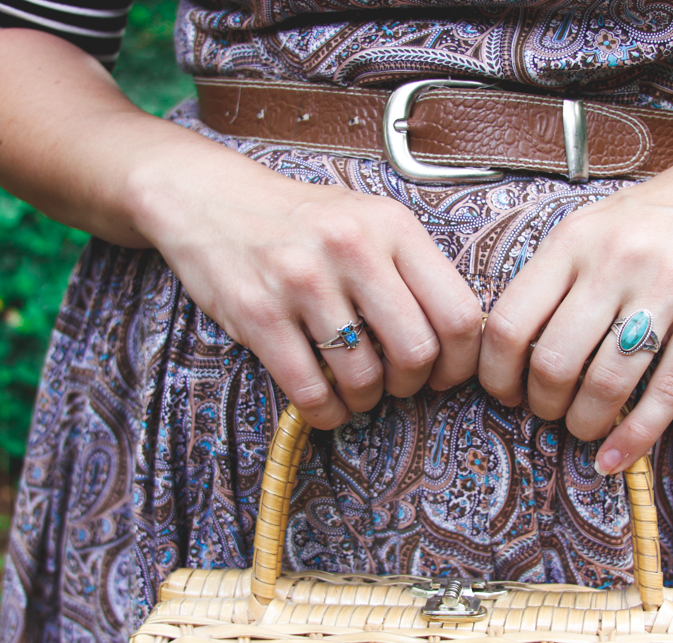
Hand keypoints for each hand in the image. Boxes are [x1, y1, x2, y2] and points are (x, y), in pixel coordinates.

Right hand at [136, 165, 482, 429]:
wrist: (213, 199)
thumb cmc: (305, 221)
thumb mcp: (369, 221)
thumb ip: (412, 269)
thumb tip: (459, 340)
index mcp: (392, 225)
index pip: (457, 312)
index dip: (460, 360)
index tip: (446, 374)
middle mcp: (351, 247)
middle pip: (415, 352)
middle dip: (412, 384)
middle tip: (398, 384)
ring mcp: (302, 279)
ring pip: (363, 377)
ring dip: (365, 398)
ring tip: (357, 389)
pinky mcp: (258, 313)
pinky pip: (309, 389)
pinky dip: (325, 412)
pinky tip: (326, 405)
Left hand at [478, 126, 672, 473]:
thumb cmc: (656, 217)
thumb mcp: (592, 226)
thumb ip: (553, 277)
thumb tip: (508, 347)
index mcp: (573, 240)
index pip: (511, 322)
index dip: (497, 373)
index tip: (503, 392)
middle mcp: (617, 261)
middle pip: (555, 361)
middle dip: (542, 404)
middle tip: (546, 412)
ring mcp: (670, 288)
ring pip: (608, 383)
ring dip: (585, 423)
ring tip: (581, 427)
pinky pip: (667, 392)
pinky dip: (635, 436)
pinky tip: (617, 456)